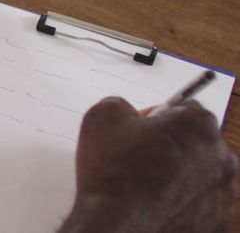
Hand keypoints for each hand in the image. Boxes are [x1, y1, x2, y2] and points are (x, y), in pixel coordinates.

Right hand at [60, 96, 236, 232]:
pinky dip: (181, 201)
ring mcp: (223, 191)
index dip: (157, 117)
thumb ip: (120, 103)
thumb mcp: (101, 116)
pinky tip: (155, 204)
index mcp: (198, 125)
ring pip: (199, 173)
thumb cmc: (114, 174)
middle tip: (139, 158)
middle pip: (195, 141)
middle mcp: (221, 156)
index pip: (184, 109)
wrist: (118, 228)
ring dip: (178, 174)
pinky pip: (198, 202)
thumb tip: (127, 111)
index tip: (139, 130)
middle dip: (172, 145)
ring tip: (144, 185)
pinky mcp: (217, 219)